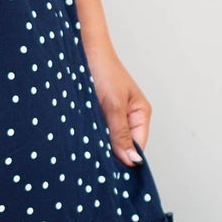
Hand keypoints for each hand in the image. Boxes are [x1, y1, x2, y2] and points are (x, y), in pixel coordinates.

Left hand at [83, 37, 150, 167]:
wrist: (82, 48)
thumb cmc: (103, 70)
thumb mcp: (113, 105)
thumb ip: (121, 133)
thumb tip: (133, 160)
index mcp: (140, 113)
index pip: (137, 147)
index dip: (126, 159)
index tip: (111, 173)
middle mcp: (128, 116)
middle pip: (123, 144)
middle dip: (111, 153)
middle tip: (96, 164)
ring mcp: (112, 114)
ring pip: (108, 138)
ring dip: (98, 144)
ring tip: (87, 152)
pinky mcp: (96, 112)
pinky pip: (96, 130)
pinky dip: (90, 135)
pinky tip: (80, 140)